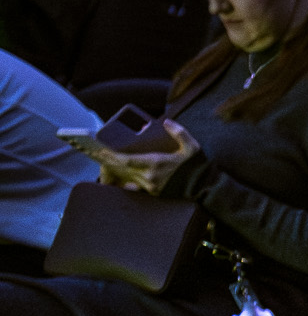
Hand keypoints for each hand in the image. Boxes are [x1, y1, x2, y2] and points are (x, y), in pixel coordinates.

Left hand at [84, 120, 200, 194]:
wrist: (206, 188)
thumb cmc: (198, 167)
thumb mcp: (192, 147)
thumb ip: (180, 133)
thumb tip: (167, 122)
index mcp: (155, 164)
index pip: (125, 160)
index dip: (109, 156)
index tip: (97, 150)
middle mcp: (149, 177)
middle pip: (120, 170)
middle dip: (106, 162)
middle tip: (94, 154)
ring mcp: (150, 187)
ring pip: (125, 179)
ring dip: (113, 173)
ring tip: (103, 165)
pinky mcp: (153, 194)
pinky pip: (134, 187)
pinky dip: (124, 182)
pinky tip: (117, 178)